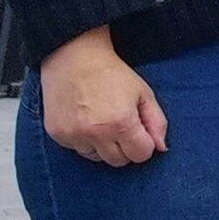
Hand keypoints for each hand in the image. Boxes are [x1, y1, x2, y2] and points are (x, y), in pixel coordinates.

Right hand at [38, 28, 165, 166]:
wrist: (74, 58)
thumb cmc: (112, 73)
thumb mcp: (144, 93)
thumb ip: (157, 122)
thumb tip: (161, 147)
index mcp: (121, 124)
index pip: (140, 155)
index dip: (144, 144)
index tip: (139, 130)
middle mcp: (95, 133)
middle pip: (118, 161)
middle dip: (125, 148)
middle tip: (121, 126)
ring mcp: (73, 135)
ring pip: (96, 157)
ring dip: (102, 146)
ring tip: (101, 120)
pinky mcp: (57, 134)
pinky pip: (76, 149)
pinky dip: (83, 140)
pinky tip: (85, 119)